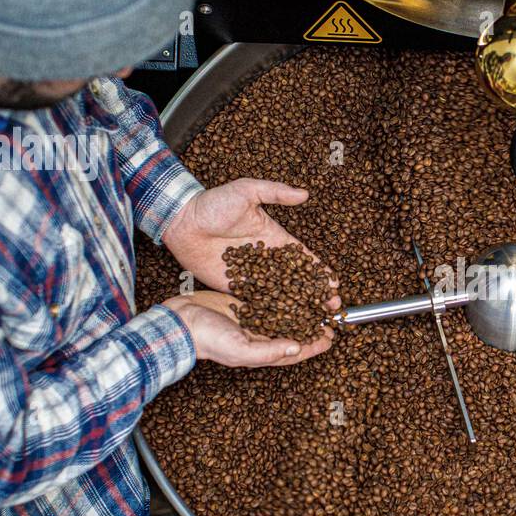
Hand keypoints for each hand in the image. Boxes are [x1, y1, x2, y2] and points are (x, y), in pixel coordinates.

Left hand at [162, 178, 341, 310]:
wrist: (182, 222)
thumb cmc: (212, 203)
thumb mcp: (246, 190)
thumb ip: (274, 192)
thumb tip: (304, 194)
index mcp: (274, 238)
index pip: (302, 257)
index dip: (318, 269)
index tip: (333, 282)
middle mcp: (267, 259)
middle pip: (296, 279)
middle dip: (315, 293)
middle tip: (332, 307)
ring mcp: (252, 275)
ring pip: (280, 293)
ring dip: (297, 306)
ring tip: (314, 320)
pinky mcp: (235, 286)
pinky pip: (257, 300)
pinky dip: (272, 312)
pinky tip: (285, 324)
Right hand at [165, 290, 334, 367]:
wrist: (180, 320)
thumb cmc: (208, 340)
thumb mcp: (241, 350)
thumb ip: (270, 351)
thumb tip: (297, 348)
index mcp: (262, 351)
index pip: (295, 350)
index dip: (314, 345)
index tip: (331, 337)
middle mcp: (260, 336)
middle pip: (294, 331)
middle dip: (312, 325)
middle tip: (331, 317)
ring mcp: (253, 319)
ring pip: (284, 313)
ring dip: (301, 308)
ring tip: (318, 301)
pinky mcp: (245, 302)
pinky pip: (270, 298)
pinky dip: (284, 294)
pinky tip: (295, 287)